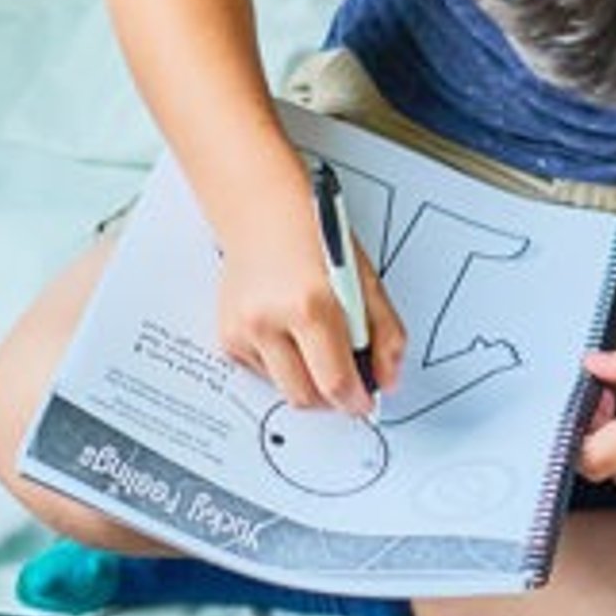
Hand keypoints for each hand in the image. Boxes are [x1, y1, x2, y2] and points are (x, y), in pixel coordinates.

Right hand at [215, 216, 405, 415]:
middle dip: (330, 399)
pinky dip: (281, 366)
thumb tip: (388, 379)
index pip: (335, 382)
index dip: (355, 401)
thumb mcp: (364, 280)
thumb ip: (385, 334)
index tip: (364, 403)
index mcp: (310, 306)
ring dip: (305, 380)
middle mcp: (270, 321)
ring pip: (282, 388)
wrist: (262, 212)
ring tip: (313, 343)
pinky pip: (261, 373)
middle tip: (346, 382)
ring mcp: (244, 330)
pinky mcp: (228, 336)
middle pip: (304, 396)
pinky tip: (288, 333)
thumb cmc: (313, 236)